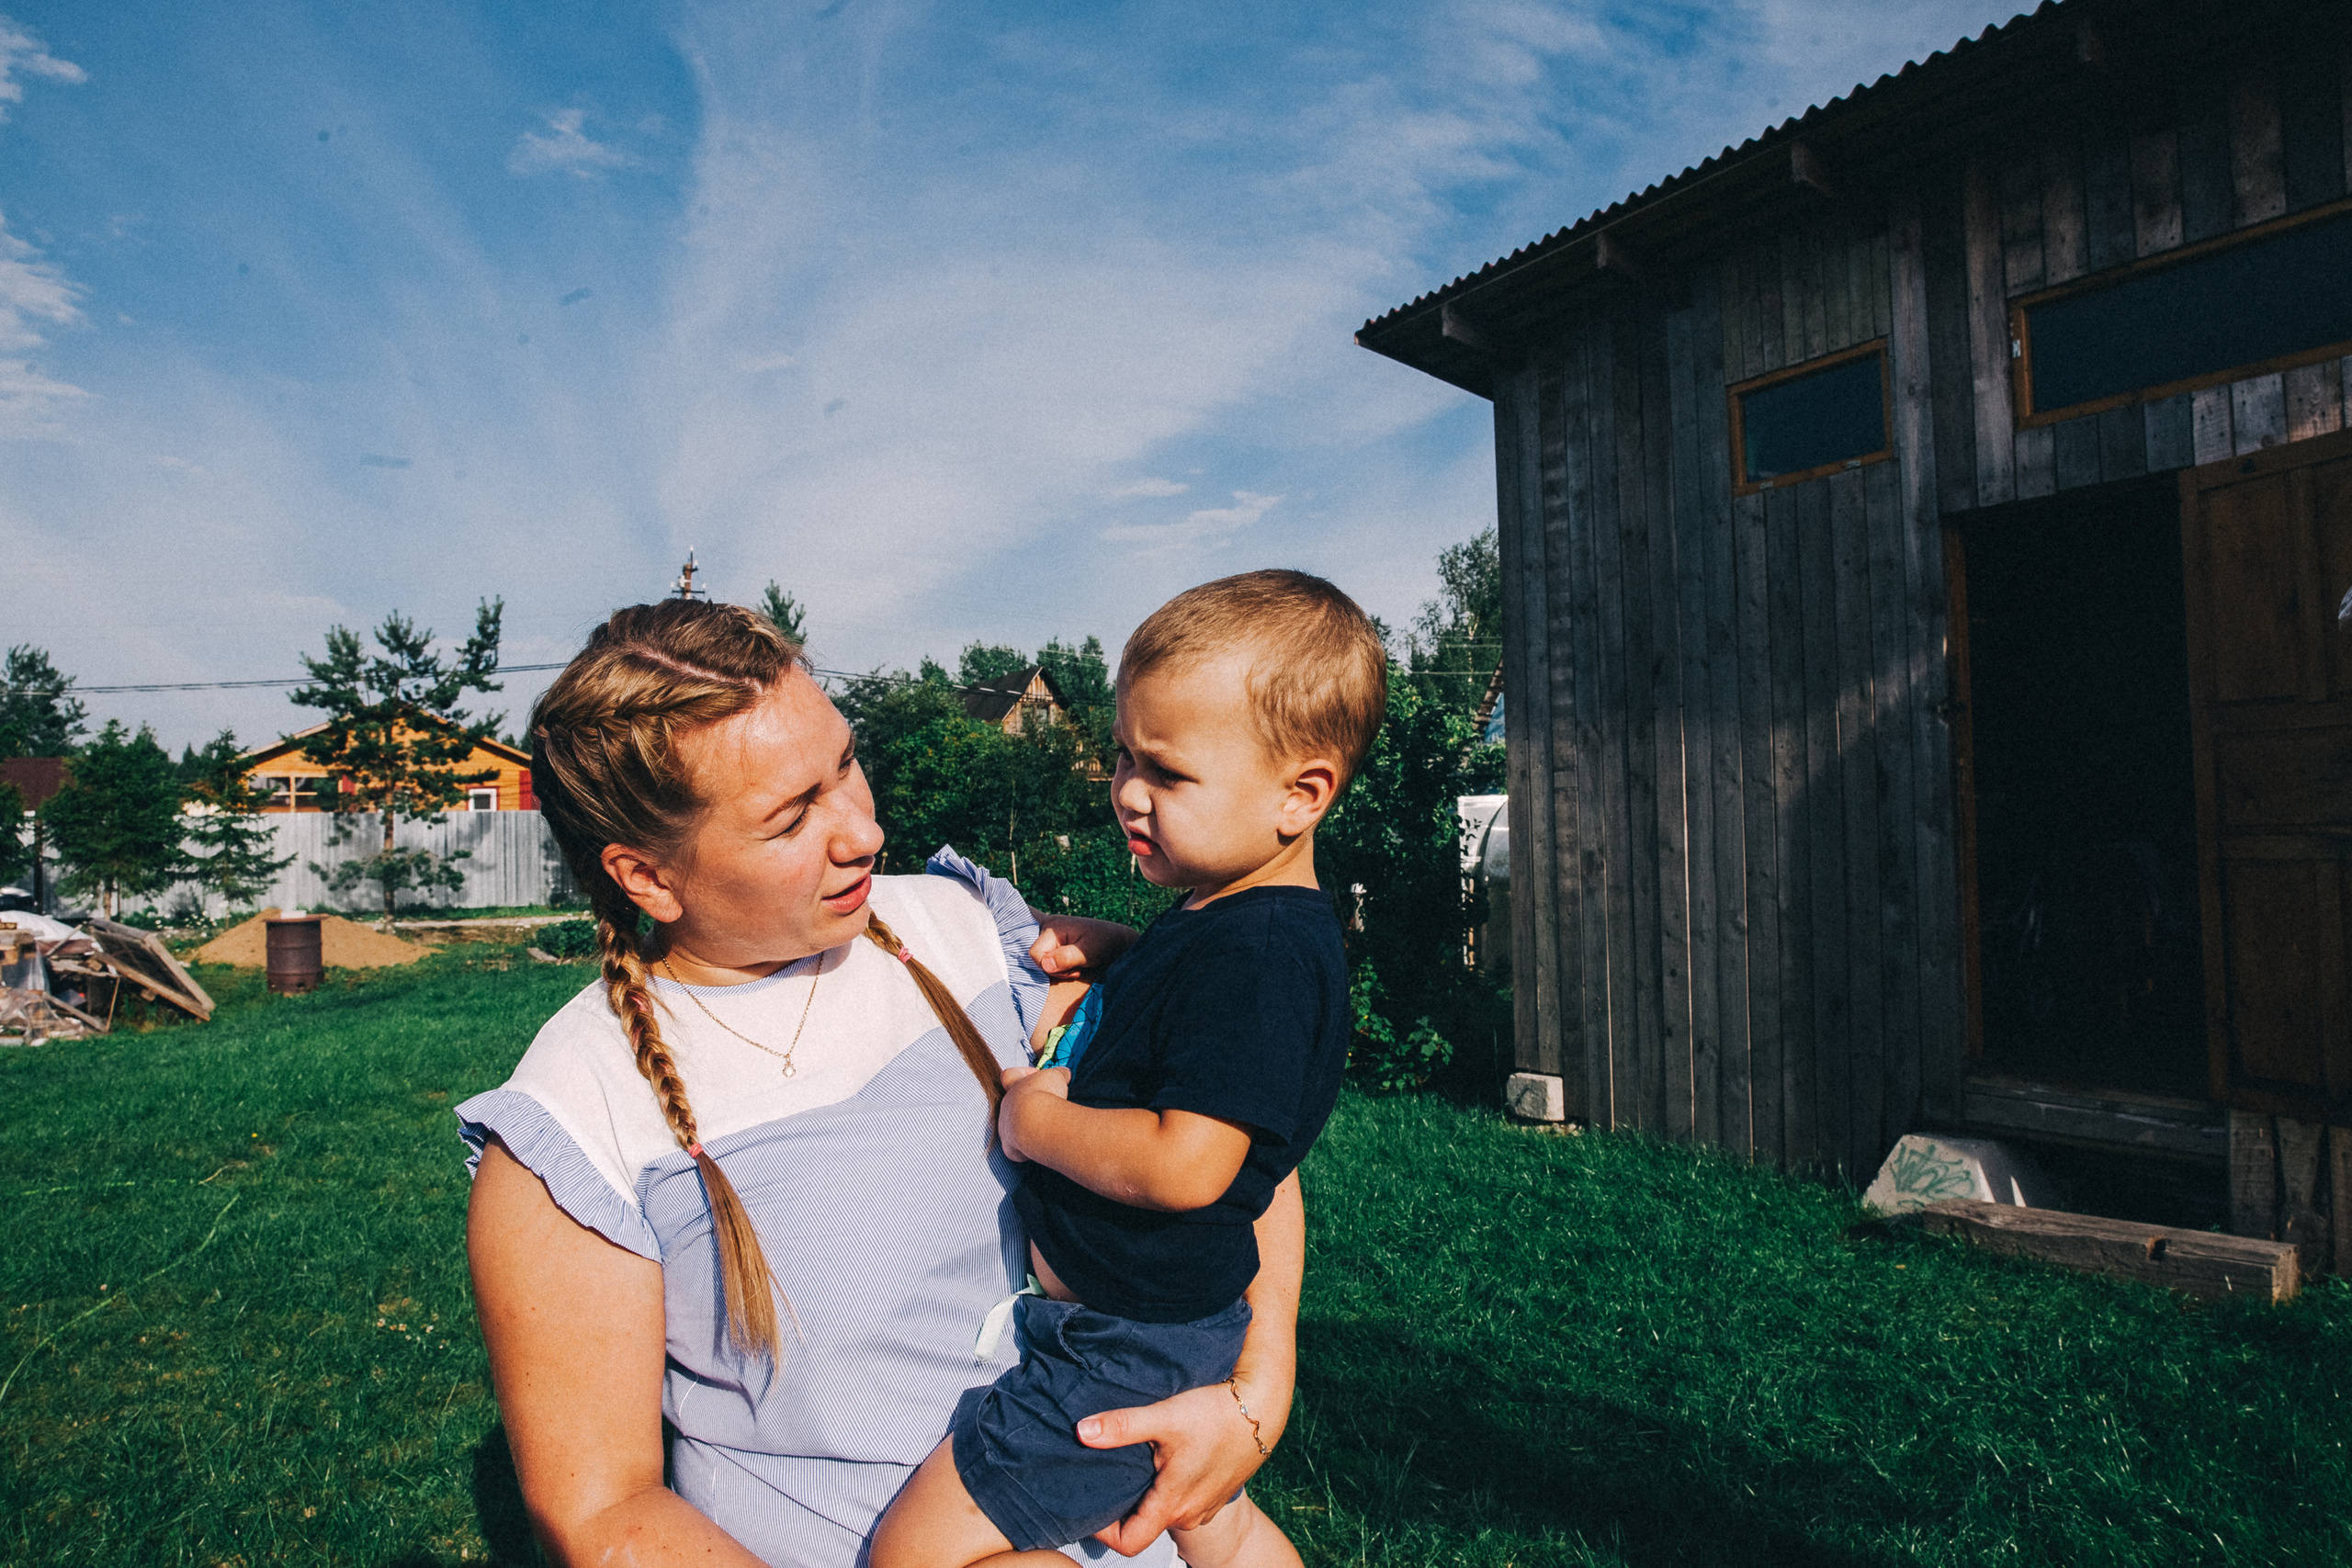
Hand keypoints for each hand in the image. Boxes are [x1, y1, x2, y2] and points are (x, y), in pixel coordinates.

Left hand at [996, 1065, 1068, 1163]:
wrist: (1036, 1124)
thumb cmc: (1045, 1095)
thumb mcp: (1056, 1077)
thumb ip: (1059, 1073)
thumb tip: (1065, 1073)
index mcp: (1012, 1086)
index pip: (1009, 1075)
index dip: (1022, 1073)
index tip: (1039, 1077)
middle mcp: (1005, 1107)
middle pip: (1012, 1103)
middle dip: (1030, 1104)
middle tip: (1049, 1105)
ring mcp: (1005, 1128)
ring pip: (1012, 1127)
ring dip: (1029, 1126)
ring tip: (1048, 1127)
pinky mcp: (1009, 1148)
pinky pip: (1016, 1149)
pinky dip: (1028, 1148)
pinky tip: (1042, 1146)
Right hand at [1027, 911, 1136, 975]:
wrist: (1117, 941)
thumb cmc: (1104, 944)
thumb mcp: (1086, 952)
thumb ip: (1065, 958)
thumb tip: (1045, 965)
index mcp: (1053, 927)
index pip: (1035, 953)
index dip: (1050, 968)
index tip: (1073, 971)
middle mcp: (1049, 927)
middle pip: (1037, 957)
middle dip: (1054, 969)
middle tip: (1075, 970)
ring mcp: (1051, 933)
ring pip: (1042, 959)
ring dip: (1058, 968)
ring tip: (1076, 967)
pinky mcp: (1055, 941)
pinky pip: (1048, 957)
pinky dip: (1060, 965)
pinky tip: (1074, 964)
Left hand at [1078, 1380, 1273, 1554]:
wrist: (1263, 1407)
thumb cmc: (1215, 1413)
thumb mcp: (1164, 1416)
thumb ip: (1122, 1426)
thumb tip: (1081, 1432)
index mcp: (1172, 1504)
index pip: (1128, 1542)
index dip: (1103, 1531)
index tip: (1091, 1506)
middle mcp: (1189, 1514)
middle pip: (1144, 1526)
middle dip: (1122, 1505)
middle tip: (1105, 1475)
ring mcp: (1205, 1506)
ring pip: (1164, 1511)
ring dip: (1148, 1494)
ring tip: (1135, 1463)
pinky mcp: (1216, 1493)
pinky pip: (1183, 1501)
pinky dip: (1169, 1487)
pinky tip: (1165, 1459)